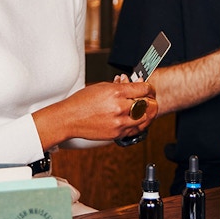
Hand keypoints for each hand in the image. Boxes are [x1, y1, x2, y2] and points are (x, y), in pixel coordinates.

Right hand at [35, 80, 156, 146]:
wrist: (68, 119)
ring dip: (148, 113)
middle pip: (148, 104)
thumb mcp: (102, 87)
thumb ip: (121, 86)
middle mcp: (119, 108)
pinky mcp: (117, 134)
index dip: (149, 88)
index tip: (148, 88)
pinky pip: (136, 130)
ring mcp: (119, 122)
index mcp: (116, 92)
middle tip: (150, 99)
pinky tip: (138, 120)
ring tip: (146, 110)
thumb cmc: (81, 102)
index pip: (144, 88)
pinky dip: (140, 124)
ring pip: (145, 119)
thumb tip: (135, 84)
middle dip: (151, 100)